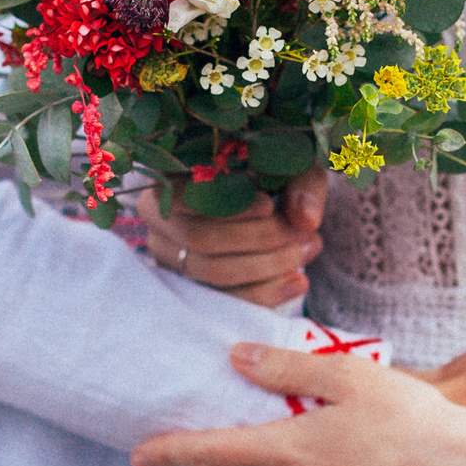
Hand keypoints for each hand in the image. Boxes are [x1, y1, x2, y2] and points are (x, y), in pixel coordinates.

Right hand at [136, 171, 328, 308]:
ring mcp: (170, 258)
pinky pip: (225, 299)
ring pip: (213, 272)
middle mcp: (158, 221)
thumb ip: (302, 184)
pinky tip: (298, 282)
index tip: (269, 205)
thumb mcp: (290, 166)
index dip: (225, 205)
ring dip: (267, 266)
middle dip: (259, 239)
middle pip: (201, 238)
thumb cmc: (272, 173)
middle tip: (304, 235)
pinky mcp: (190, 287)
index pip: (184, 197)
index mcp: (169, 179)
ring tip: (308, 251)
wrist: (269, 197)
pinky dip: (264, 292)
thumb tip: (306, 218)